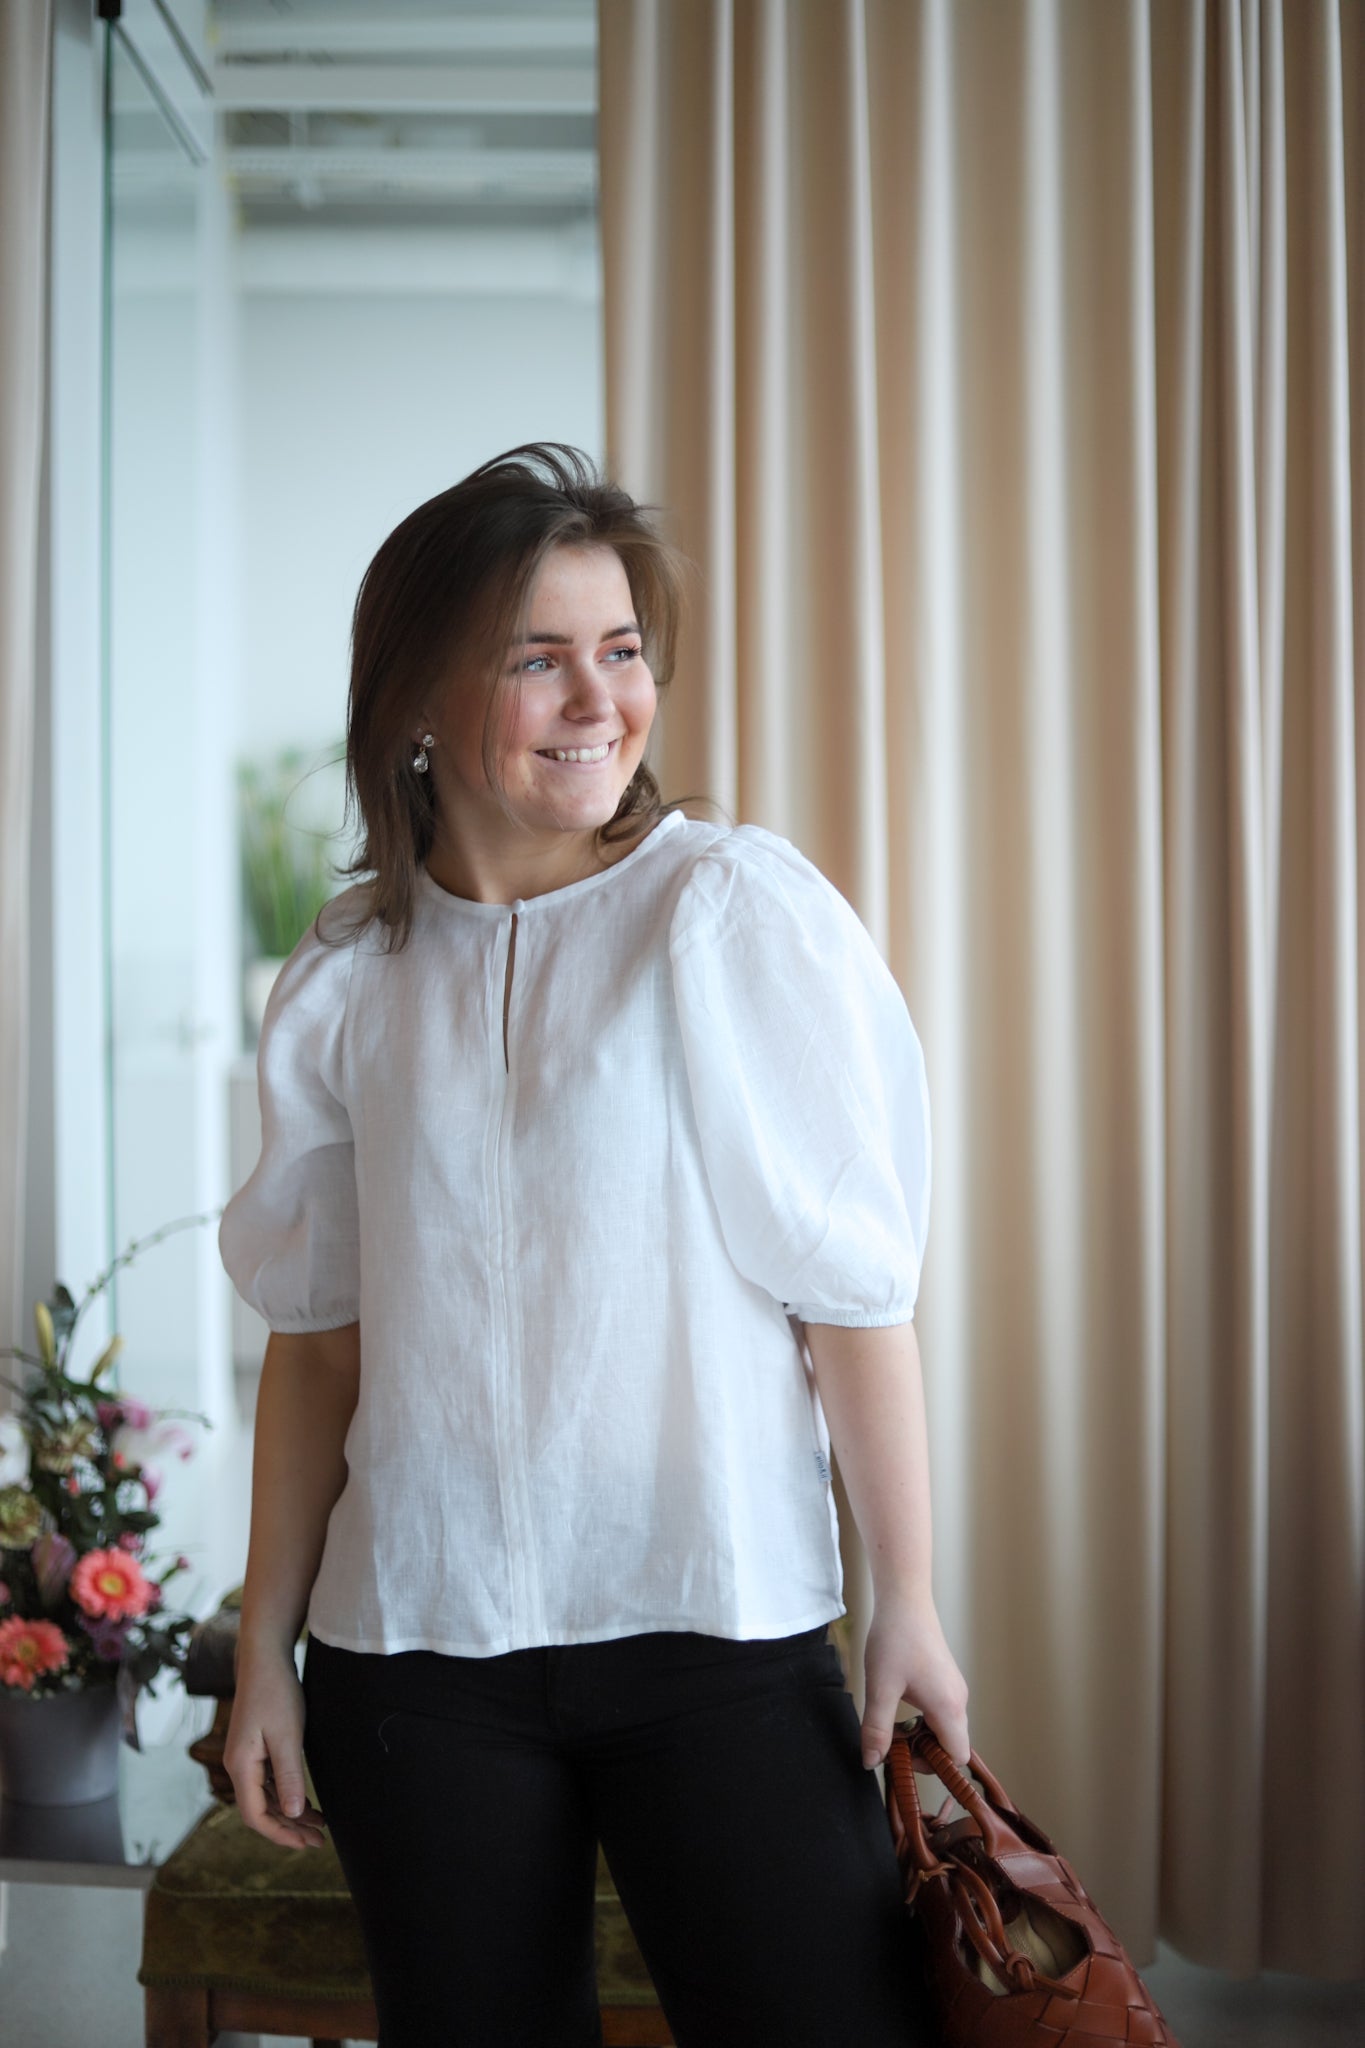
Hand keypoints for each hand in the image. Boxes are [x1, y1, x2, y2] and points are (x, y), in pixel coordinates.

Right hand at [224, 1647, 327, 1850]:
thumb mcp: (287, 1736)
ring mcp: (246, 1757)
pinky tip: (306, 1801)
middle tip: (318, 1842)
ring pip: (267, 1797)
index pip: (255, 1815)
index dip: (279, 1834)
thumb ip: (288, 1776)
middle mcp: (238, 1765)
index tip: (304, 1844)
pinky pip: (269, 1782)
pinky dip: (287, 1794)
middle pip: (261, 1810)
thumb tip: (290, 1814)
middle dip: (289, 1828)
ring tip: (320, 1825)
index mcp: (240, 1766)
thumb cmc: (276, 1693)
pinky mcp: (256, 1748)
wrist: (265, 1658)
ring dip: (291, 1812)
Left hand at [860, 1585, 969, 1769]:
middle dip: (923, 1752)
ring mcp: (954, 1689)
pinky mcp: (946, 1680)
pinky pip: (942, 1713)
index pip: (957, 1757)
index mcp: (948, 1708)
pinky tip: (899, 1704)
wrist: (905, 1600)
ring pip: (946, 1729)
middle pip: (951, 1746)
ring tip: (892, 1724)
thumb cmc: (894, 1640)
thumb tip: (871, 1762)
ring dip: (921, 1735)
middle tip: (892, 1741)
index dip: (932, 1766)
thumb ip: (876, 1730)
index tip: (902, 1755)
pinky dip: (924, 1720)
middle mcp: (958, 1701)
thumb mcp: (879, 1688)